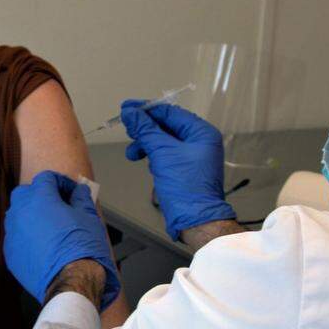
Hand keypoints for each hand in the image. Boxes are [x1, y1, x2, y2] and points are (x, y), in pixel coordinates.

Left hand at [4, 171, 119, 308]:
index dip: (61, 182)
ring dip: (31, 215)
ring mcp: (12, 233)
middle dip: (40, 195)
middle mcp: (21, 211)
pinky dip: (27, 236)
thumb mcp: (89, 217)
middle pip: (26, 193)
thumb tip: (79, 191)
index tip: (71, 192)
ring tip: (50, 227)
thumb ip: (81, 198)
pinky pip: (16, 237)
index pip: (46, 178)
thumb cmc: (82, 247)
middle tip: (58, 206)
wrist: (71, 281)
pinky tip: (42, 246)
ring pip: (18, 215)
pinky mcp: (10, 253)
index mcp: (40, 197)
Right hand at [121, 101, 236, 239]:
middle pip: (166, 126)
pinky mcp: (184, 170)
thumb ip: (146, 130)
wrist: (195, 220)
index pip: (171, 113)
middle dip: (145, 129)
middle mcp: (199, 142)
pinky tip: (146, 162)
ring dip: (146, 144)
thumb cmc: (186, 187)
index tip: (127, 108)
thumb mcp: (162, 153)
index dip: (147, 110)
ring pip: (164, 141)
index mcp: (201, 133)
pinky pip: (165, 155)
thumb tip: (130, 113)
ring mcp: (192, 157)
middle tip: (127, 129)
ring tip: (133, 154)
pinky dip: (153, 156)